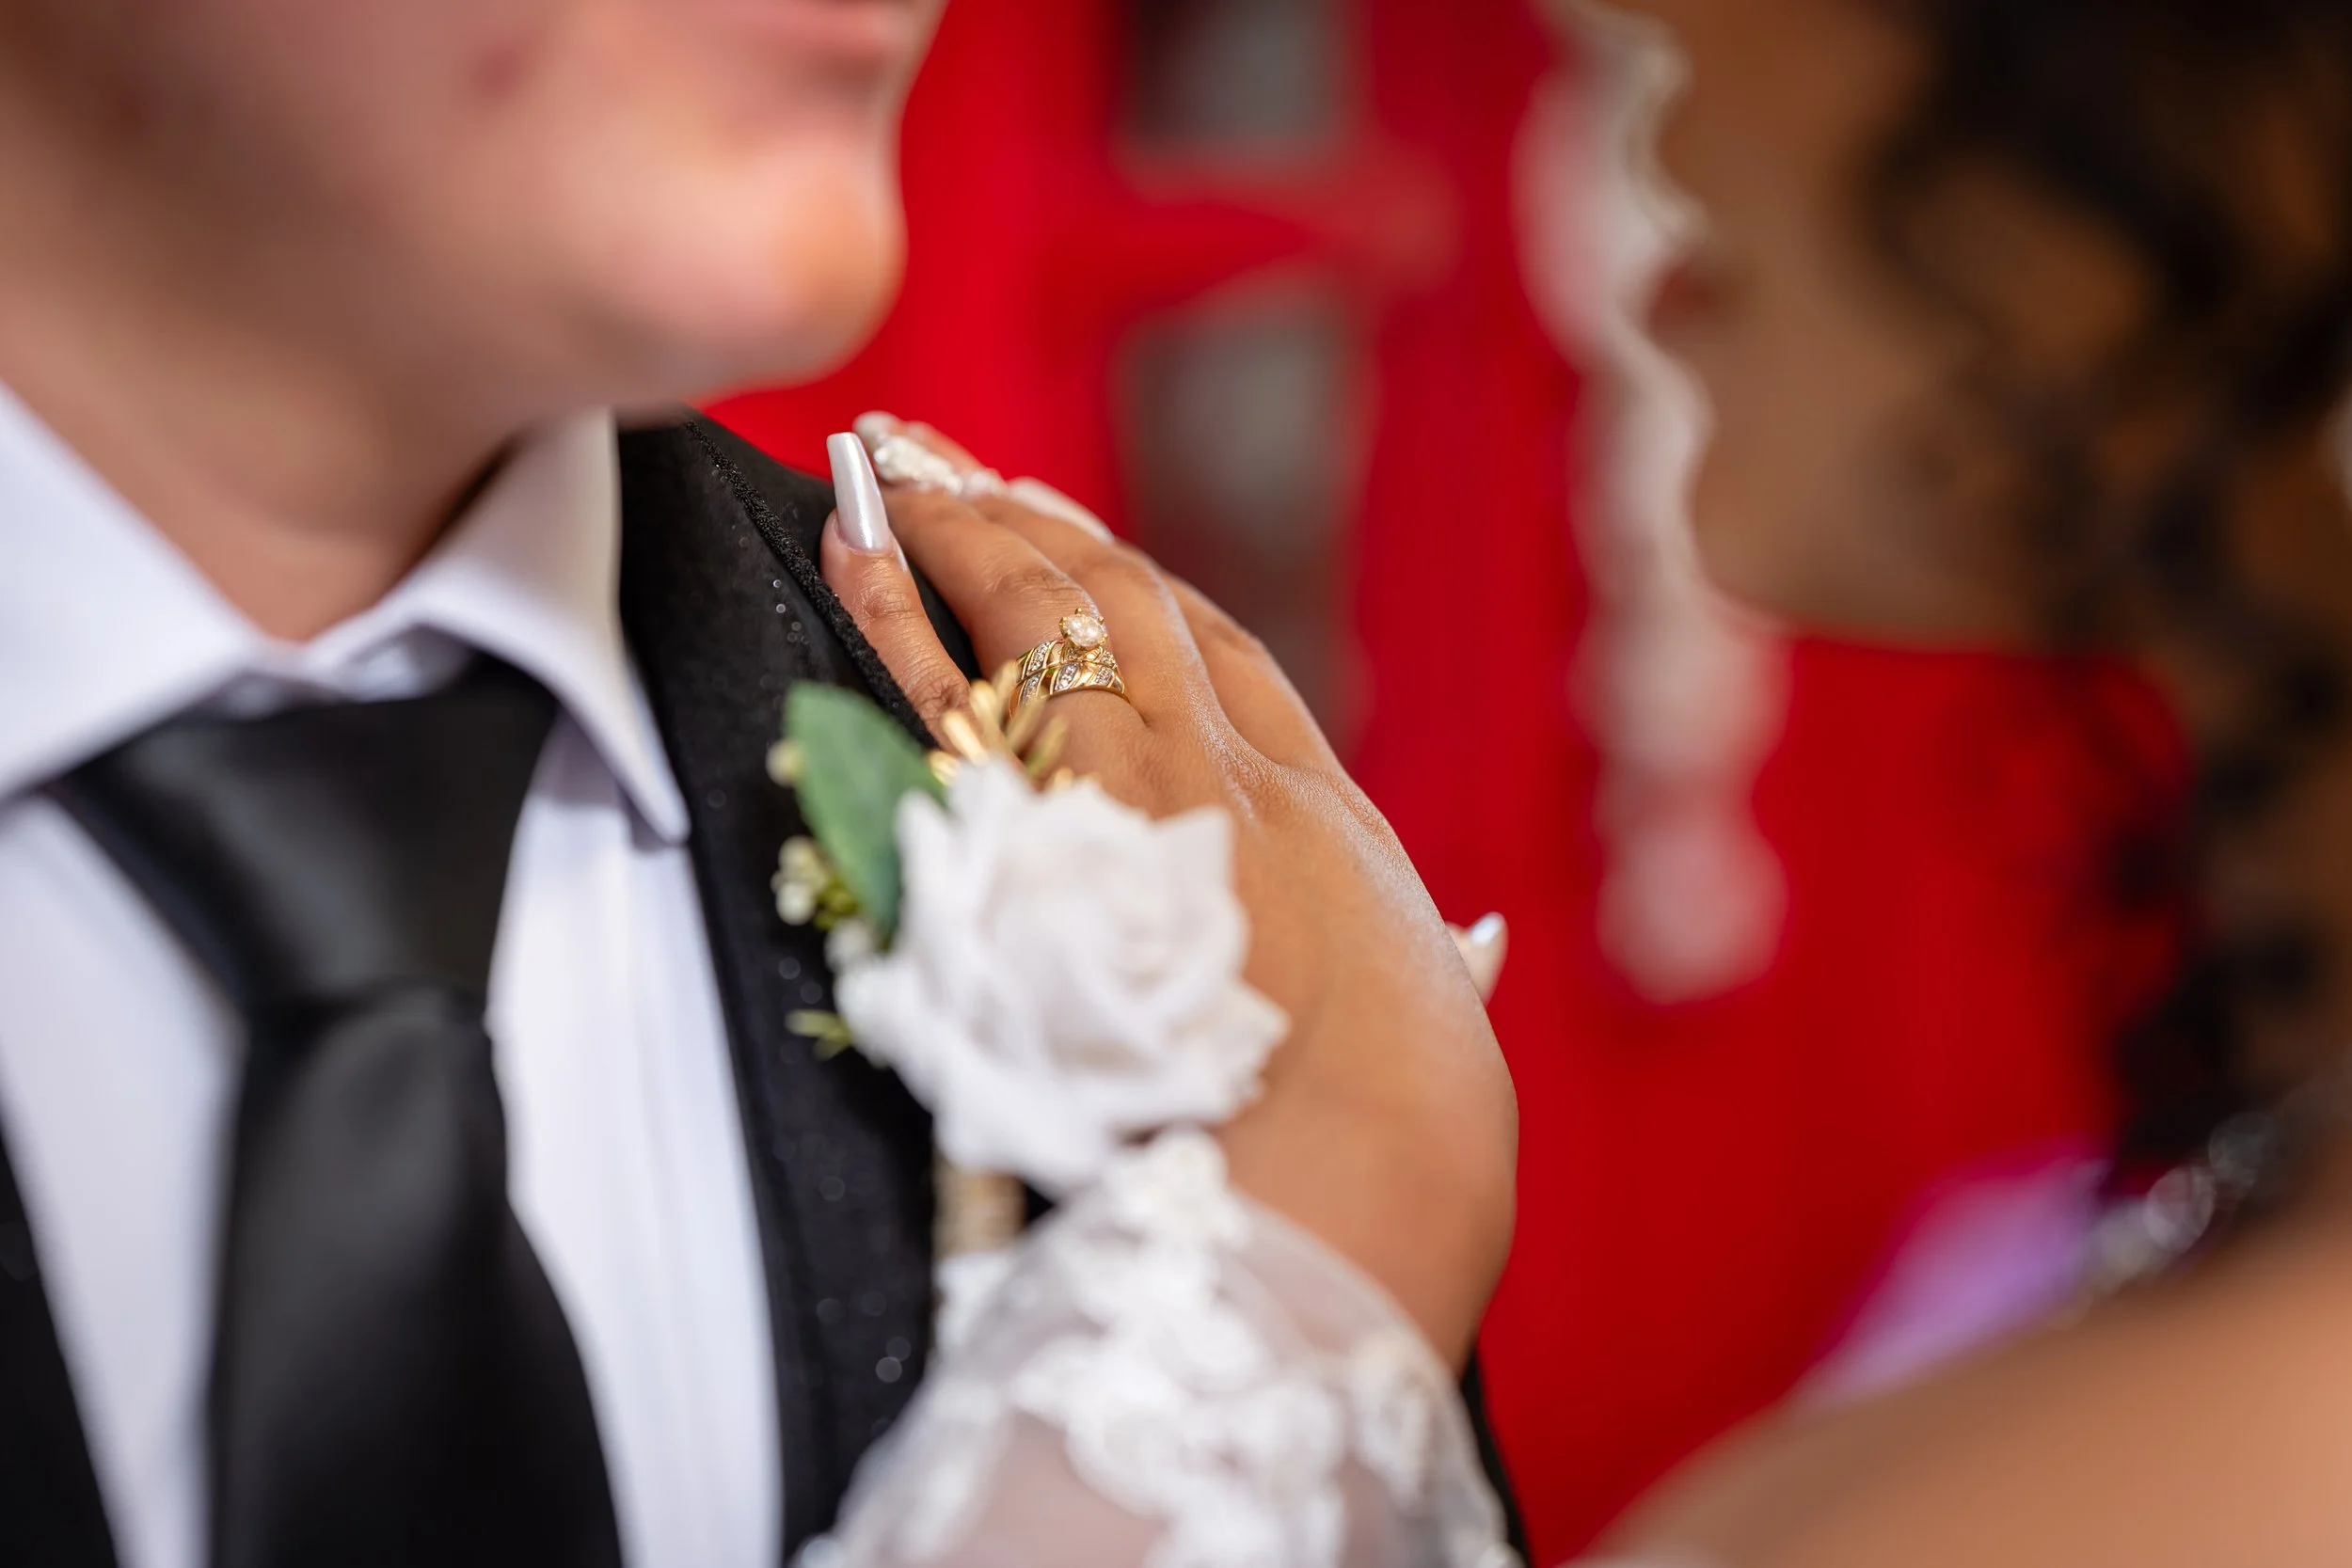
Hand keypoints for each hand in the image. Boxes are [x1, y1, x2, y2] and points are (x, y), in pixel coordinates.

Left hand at [818, 416, 1516, 1362]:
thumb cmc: (1406, 1141)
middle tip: (959, 466)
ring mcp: (1144, 784)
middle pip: (1131, 604)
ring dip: (965, 528)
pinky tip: (856, 548)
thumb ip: (1430, 978)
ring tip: (894, 467)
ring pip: (1050, 610)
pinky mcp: (1045, 822)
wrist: (1360, 1172)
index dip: (1150, 593)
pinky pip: (957, 681)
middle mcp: (1238, 773)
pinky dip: (901, 604)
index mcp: (1328, 822)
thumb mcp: (1427, 1034)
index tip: (1087, 542)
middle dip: (1040, 525)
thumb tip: (1465, 961)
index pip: (1228, 663)